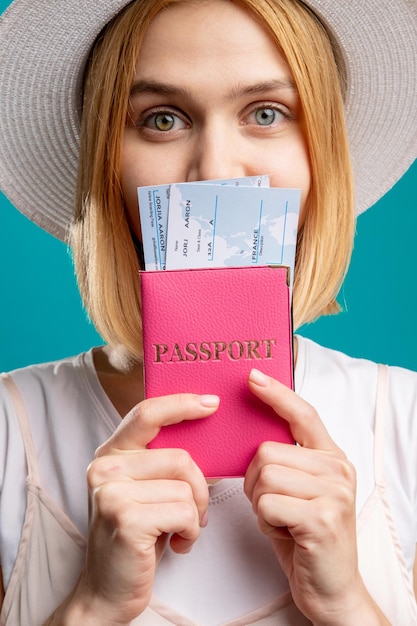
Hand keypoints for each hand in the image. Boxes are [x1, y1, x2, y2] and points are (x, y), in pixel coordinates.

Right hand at [66, 393, 218, 624]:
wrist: (108, 591)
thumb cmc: (137, 536)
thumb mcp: (145, 490)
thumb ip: (163, 461)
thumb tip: (210, 435)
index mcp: (111, 453)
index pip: (147, 413)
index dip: (181, 403)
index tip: (211, 403)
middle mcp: (105, 468)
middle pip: (181, 458)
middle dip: (200, 489)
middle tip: (195, 512)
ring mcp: (112, 493)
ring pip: (186, 487)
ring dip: (195, 515)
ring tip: (180, 530)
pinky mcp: (126, 519)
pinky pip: (184, 512)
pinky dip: (191, 531)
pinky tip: (178, 544)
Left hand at [244, 369, 388, 624]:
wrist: (332, 590)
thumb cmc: (306, 537)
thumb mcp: (300, 491)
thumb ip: (287, 461)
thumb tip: (253, 435)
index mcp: (332, 458)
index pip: (303, 414)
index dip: (277, 394)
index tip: (253, 377)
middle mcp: (337, 470)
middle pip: (267, 450)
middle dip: (255, 480)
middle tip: (272, 504)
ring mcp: (333, 493)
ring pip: (264, 475)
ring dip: (260, 502)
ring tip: (281, 520)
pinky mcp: (321, 519)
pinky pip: (267, 503)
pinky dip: (265, 521)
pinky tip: (285, 533)